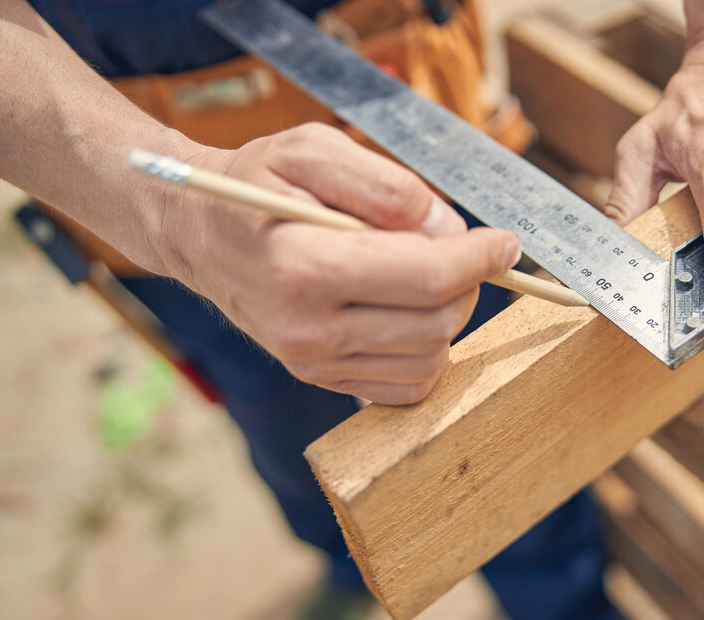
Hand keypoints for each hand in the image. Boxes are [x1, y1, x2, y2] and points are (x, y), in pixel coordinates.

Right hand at [160, 123, 520, 403]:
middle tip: (463, 252)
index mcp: (304, 267)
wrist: (197, 232)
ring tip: (426, 276)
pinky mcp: (319, 378)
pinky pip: (405, 386)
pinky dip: (426, 352)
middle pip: (436, 324)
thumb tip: (447, 231)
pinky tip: (408, 312)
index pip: (427, 278)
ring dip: (449, 318)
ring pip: (428, 360)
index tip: (506, 243)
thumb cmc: (257, 183)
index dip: (480, 259)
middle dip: (468, 286)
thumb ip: (387, 185)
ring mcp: (312, 362)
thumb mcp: (313, 150)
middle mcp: (307, 328)